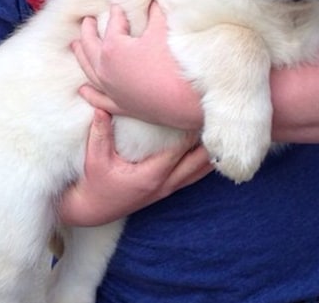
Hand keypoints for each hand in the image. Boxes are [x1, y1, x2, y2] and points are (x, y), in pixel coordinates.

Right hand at [57, 108, 212, 225]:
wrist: (93, 210)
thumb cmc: (95, 183)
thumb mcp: (94, 158)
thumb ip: (100, 133)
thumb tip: (101, 108)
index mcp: (150, 175)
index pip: (178, 151)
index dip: (190, 132)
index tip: (198, 113)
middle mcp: (164, 184)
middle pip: (197, 163)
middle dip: (208, 142)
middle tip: (219, 119)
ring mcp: (167, 189)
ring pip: (199, 172)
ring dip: (211, 155)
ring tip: (225, 134)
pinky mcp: (166, 191)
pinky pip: (193, 177)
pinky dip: (205, 165)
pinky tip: (213, 152)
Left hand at [71, 2, 202, 130]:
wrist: (187, 101)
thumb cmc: (174, 63)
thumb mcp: (163, 30)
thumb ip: (155, 12)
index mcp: (113, 48)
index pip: (113, 23)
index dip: (117, 12)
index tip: (117, 5)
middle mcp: (105, 70)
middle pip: (91, 46)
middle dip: (88, 31)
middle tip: (87, 20)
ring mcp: (111, 90)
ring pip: (89, 71)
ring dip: (81, 57)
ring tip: (75, 46)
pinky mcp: (121, 106)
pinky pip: (99, 99)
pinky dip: (90, 94)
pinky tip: (83, 90)